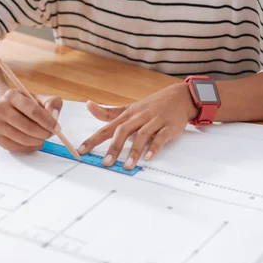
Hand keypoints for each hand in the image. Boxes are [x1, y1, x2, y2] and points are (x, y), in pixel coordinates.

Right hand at [0, 89, 62, 152]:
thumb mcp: (37, 97)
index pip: (32, 111)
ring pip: (23, 139)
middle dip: (43, 133)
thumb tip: (54, 115)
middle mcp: (0, 110)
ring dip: (38, 141)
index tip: (56, 127)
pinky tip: (35, 142)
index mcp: (11, 95)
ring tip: (44, 137)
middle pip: (27, 127)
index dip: (47, 121)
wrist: (2, 107)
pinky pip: (17, 148)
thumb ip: (51, 102)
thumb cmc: (23, 103)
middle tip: (51, 133)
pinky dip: (30, 147)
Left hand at [78, 83, 197, 169]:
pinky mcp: (168, 127)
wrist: (179, 96)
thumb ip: (109, 112)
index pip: (108, 127)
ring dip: (134, 151)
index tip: (82, 150)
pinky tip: (148, 157)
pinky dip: (154, 147)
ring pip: (141, 135)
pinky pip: (161, 137)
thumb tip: (89, 106)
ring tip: (127, 166)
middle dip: (114, 147)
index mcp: (128, 114)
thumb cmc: (152, 105)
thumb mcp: (130, 107)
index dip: (95, 138)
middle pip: (123, 130)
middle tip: (106, 163)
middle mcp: (139, 116)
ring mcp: (154, 121)